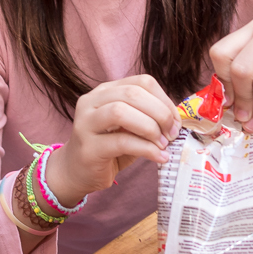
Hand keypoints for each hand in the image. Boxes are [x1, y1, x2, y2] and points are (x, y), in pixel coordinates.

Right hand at [47, 75, 180, 205]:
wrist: (76, 171)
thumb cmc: (108, 147)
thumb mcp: (129, 127)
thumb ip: (147, 117)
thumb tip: (176, 120)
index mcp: (105, 91)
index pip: (142, 82)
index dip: (164, 100)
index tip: (175, 121)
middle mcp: (92, 101)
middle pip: (132, 93)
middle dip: (160, 113)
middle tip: (171, 134)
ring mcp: (86, 123)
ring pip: (121, 111)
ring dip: (150, 128)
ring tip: (162, 144)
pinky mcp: (88, 147)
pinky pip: (121, 142)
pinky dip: (146, 149)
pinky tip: (159, 158)